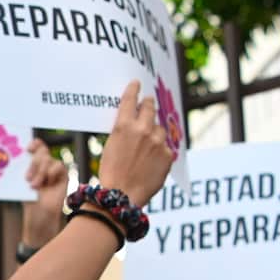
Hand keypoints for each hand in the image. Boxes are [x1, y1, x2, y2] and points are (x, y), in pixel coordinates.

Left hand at [21, 139, 69, 248]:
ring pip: (48, 158)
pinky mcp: (63, 175)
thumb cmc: (30, 200)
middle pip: (41, 151)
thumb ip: (25, 169)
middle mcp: (44, 164)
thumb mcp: (23, 182)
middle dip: (33, 163)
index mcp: (33, 163)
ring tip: (35, 186)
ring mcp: (54, 169)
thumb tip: (22, 157)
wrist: (39, 215)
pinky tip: (48, 183)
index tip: (28, 149)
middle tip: (27, 178)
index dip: (34, 144)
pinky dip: (51, 173)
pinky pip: (58, 165)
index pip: (36, 145)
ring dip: (40, 172)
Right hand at [97, 80, 173, 206]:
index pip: (130, 99)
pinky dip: (159, 152)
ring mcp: (157, 141)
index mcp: (123, 126)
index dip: (134, 90)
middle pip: (150, 107)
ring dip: (154, 133)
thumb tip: (134, 123)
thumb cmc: (111, 174)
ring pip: (159, 129)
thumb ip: (124, 132)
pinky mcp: (167, 154)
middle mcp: (143, 129)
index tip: (137, 83)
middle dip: (148, 104)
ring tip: (146, 147)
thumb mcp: (111, 147)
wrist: (122, 196)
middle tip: (148, 102)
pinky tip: (151, 163)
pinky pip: (165, 147)